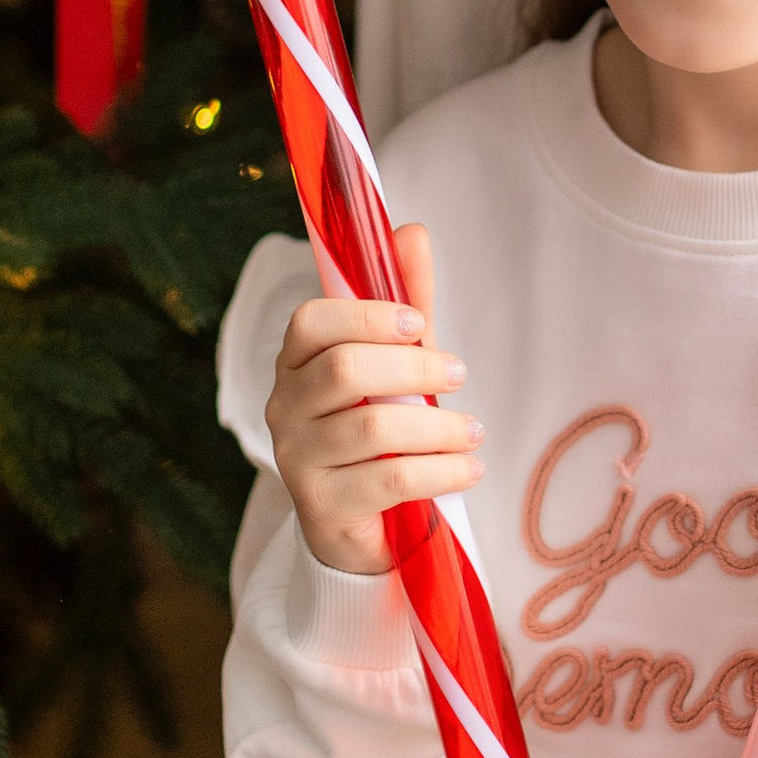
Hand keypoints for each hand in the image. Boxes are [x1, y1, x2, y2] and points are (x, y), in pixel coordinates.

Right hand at [266, 222, 482, 576]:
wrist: (357, 526)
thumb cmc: (376, 430)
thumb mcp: (393, 365)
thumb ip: (402, 303)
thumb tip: (411, 232)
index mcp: (295, 363)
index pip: (311, 322)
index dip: (366, 314)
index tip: (418, 322)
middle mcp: (284, 408)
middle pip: (346, 369)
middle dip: (415, 367)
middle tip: (458, 372)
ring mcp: (298, 459)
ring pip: (374, 428)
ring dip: (439, 427)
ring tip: (473, 431)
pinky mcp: (323, 507)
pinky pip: (391, 479)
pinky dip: (441, 471)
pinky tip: (468, 468)